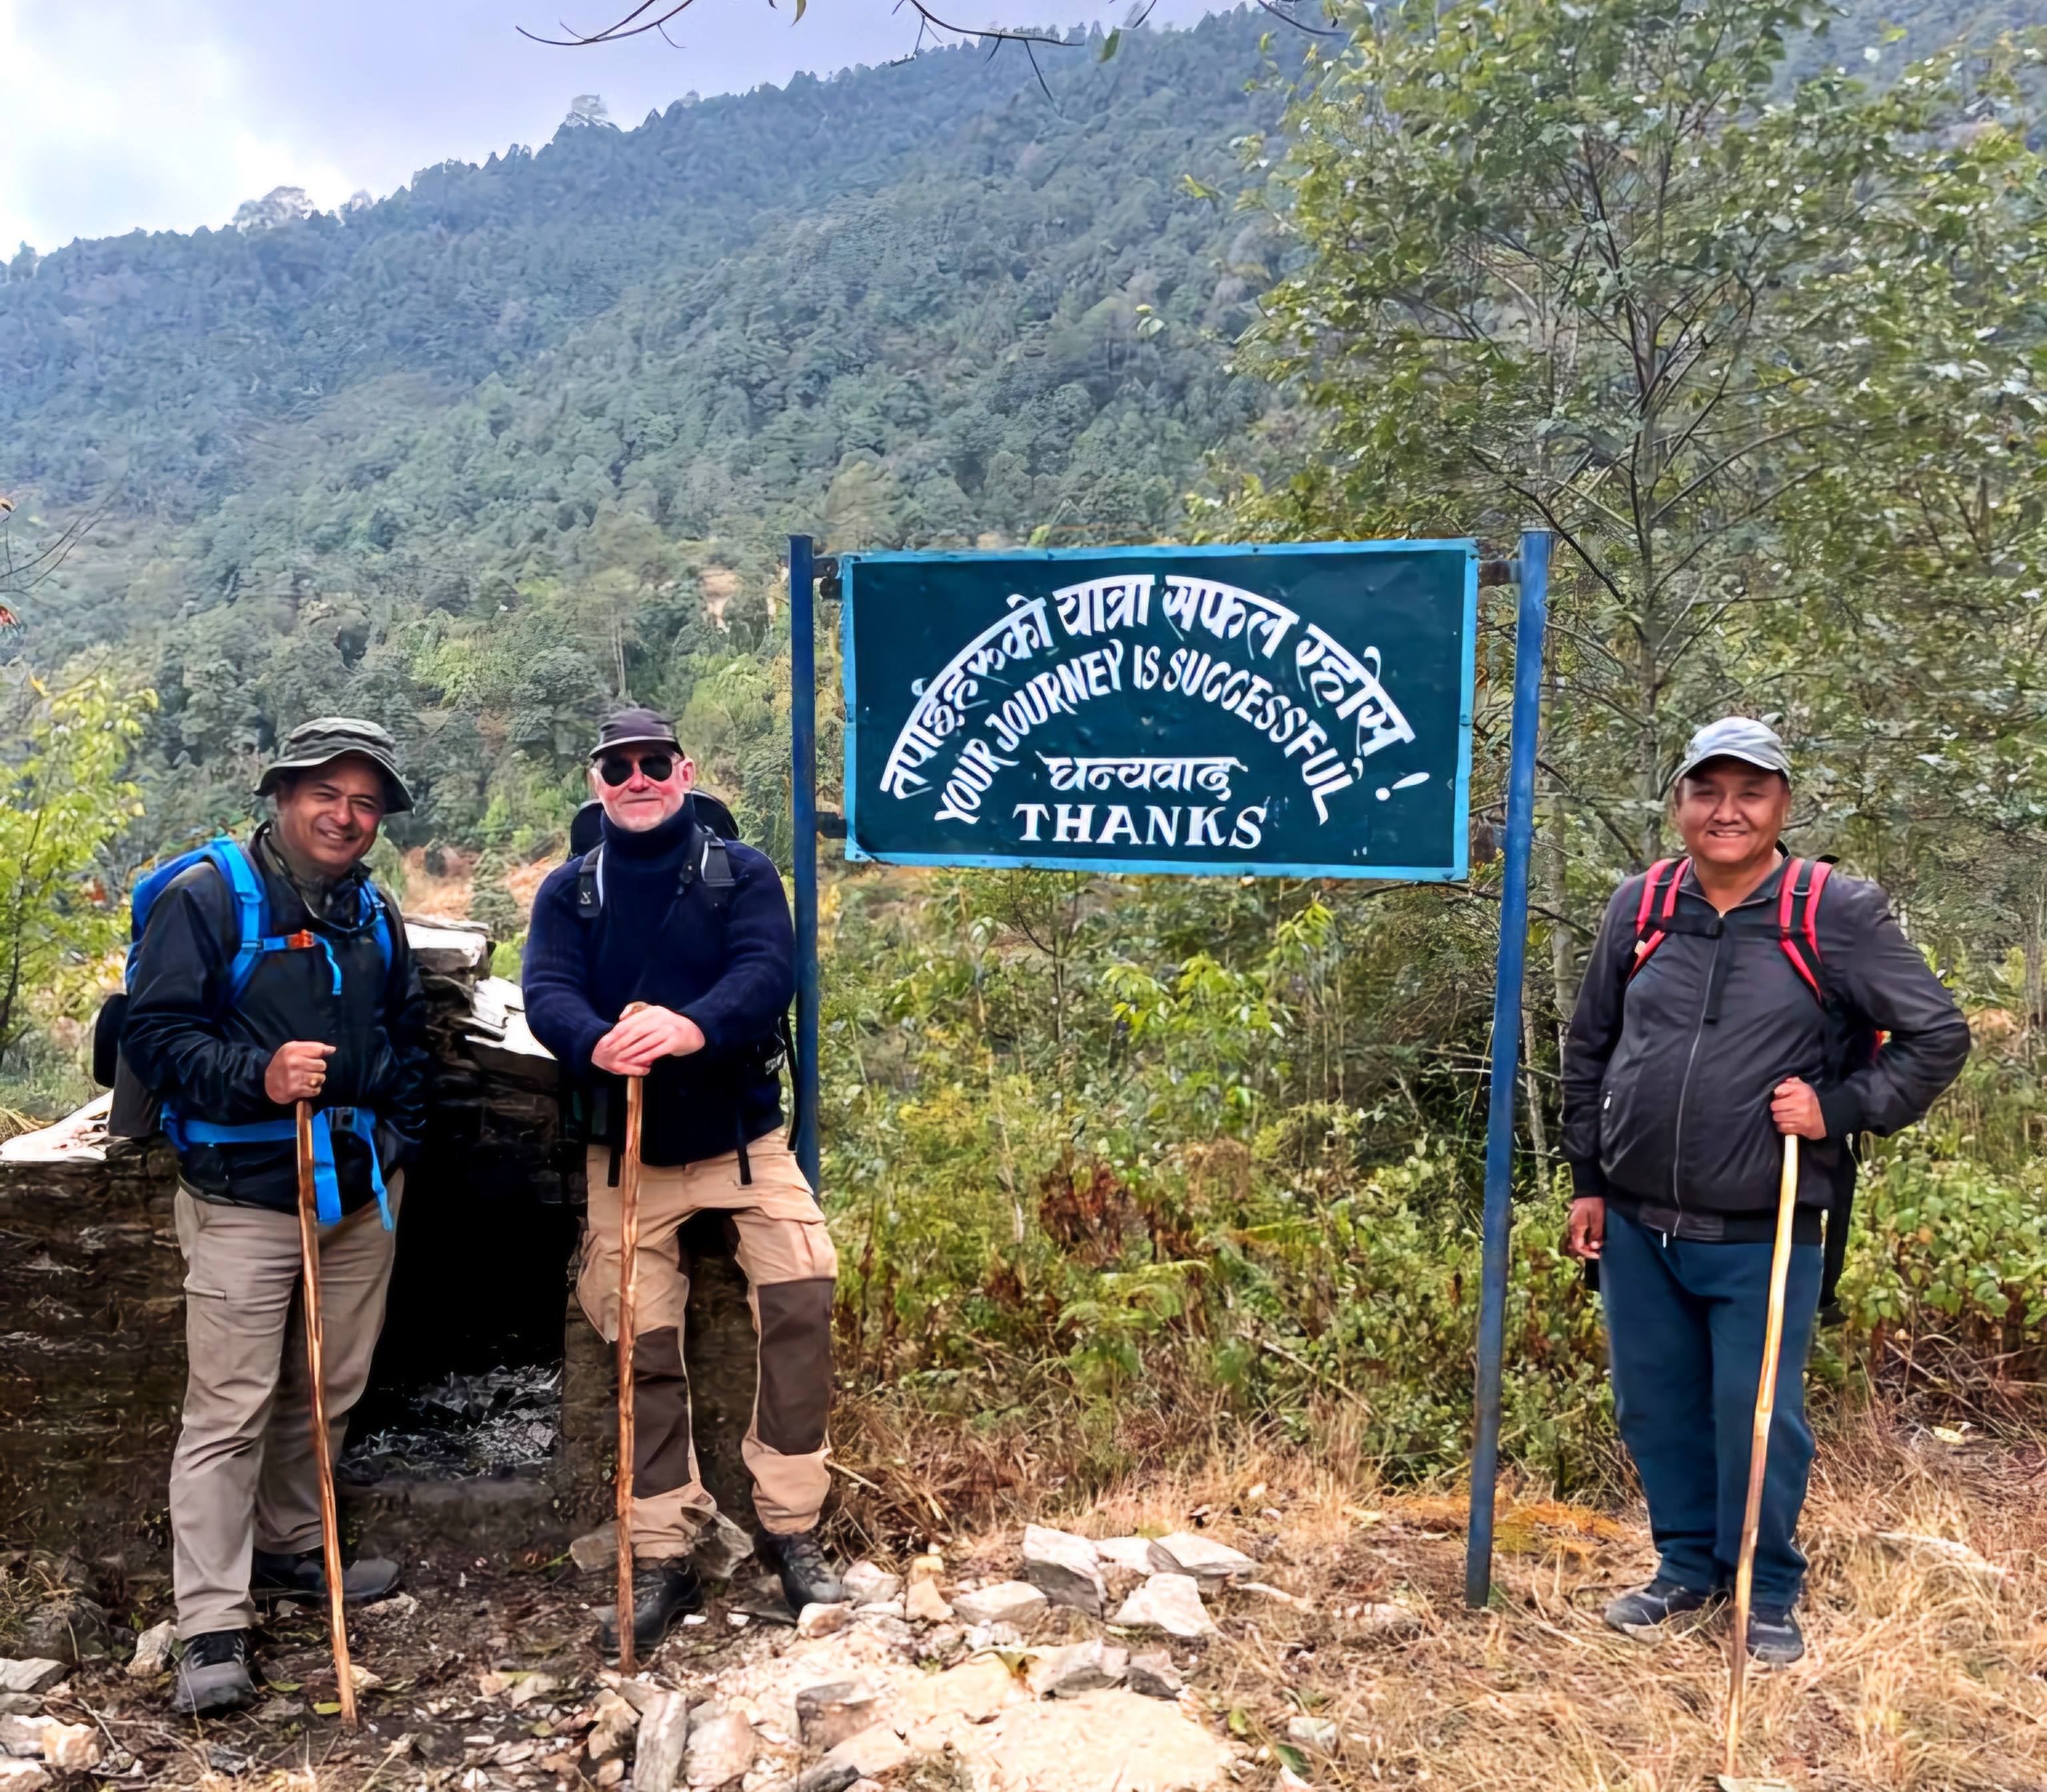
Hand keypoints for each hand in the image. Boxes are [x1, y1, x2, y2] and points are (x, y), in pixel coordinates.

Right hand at [266, 1041, 335, 1105]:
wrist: (268, 1084)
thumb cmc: (284, 1063)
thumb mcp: (292, 1049)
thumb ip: (313, 1047)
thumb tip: (332, 1049)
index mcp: (292, 1051)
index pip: (319, 1050)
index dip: (322, 1053)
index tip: (317, 1057)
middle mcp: (292, 1063)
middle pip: (322, 1065)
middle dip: (319, 1068)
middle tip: (311, 1069)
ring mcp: (293, 1077)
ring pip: (321, 1078)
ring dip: (318, 1080)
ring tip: (309, 1079)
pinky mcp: (294, 1090)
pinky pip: (316, 1090)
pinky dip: (314, 1090)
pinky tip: (307, 1087)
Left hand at [591, 1005, 705, 1076]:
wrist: (693, 1032)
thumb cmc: (668, 1025)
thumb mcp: (655, 1014)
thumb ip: (638, 1014)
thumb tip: (620, 1018)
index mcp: (653, 1011)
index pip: (630, 1021)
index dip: (617, 1032)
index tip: (606, 1041)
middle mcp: (661, 1018)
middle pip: (636, 1032)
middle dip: (621, 1043)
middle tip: (611, 1052)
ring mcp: (669, 1030)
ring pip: (645, 1043)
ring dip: (631, 1053)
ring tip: (621, 1059)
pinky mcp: (675, 1041)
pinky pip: (656, 1051)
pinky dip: (645, 1057)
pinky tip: (637, 1062)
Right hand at [1565, 1195, 1604, 1259]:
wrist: (1590, 1190)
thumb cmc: (1594, 1204)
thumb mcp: (1598, 1220)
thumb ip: (1596, 1234)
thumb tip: (1595, 1247)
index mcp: (1576, 1228)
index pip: (1578, 1247)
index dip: (1588, 1254)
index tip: (1599, 1255)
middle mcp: (1573, 1228)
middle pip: (1578, 1245)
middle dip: (1589, 1251)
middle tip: (1600, 1252)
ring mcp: (1575, 1225)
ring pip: (1580, 1240)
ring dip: (1589, 1245)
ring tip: (1599, 1246)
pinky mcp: (1578, 1222)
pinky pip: (1582, 1235)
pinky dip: (1588, 1240)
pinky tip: (1596, 1239)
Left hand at [1771, 1077, 1826, 1139]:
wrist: (1828, 1117)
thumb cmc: (1813, 1102)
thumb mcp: (1805, 1088)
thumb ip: (1793, 1083)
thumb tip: (1783, 1082)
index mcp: (1802, 1091)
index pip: (1778, 1090)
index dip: (1778, 1094)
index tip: (1781, 1097)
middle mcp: (1801, 1103)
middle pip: (1775, 1106)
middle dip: (1777, 1107)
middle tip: (1782, 1108)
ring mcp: (1801, 1116)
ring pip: (1777, 1117)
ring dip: (1779, 1117)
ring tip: (1786, 1115)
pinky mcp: (1801, 1127)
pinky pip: (1783, 1127)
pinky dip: (1784, 1126)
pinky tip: (1789, 1122)